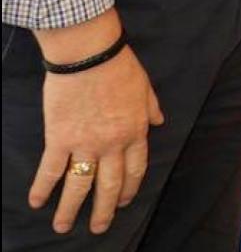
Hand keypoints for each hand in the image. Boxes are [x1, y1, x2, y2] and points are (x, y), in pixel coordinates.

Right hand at [29, 16, 161, 235]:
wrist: (90, 55)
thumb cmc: (119, 66)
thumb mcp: (145, 87)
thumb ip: (151, 108)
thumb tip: (160, 121)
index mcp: (135, 131)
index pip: (135, 168)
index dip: (129, 188)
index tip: (124, 202)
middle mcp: (112, 143)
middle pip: (109, 184)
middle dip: (104, 209)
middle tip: (99, 228)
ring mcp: (85, 143)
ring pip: (80, 185)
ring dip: (72, 209)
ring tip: (64, 227)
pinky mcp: (59, 138)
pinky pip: (51, 170)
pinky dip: (43, 188)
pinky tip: (36, 202)